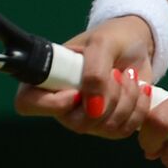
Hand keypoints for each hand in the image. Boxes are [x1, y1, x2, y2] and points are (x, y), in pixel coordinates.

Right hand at [14, 15, 155, 138]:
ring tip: (129, 75)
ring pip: (104, 128)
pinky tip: (139, 89)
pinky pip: (122, 130)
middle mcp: (63, 102)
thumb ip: (94, 72)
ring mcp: (86, 116)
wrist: (138, 43)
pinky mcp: (109, 124)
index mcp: (49, 77)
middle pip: (77, 123)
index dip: (52, 104)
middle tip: (116, 73)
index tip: (78, 92)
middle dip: (107, 98)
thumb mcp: (102, 43)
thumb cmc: (113, 37)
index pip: (28, 103)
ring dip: (126, 100)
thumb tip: (93, 108)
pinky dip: (138, 109)